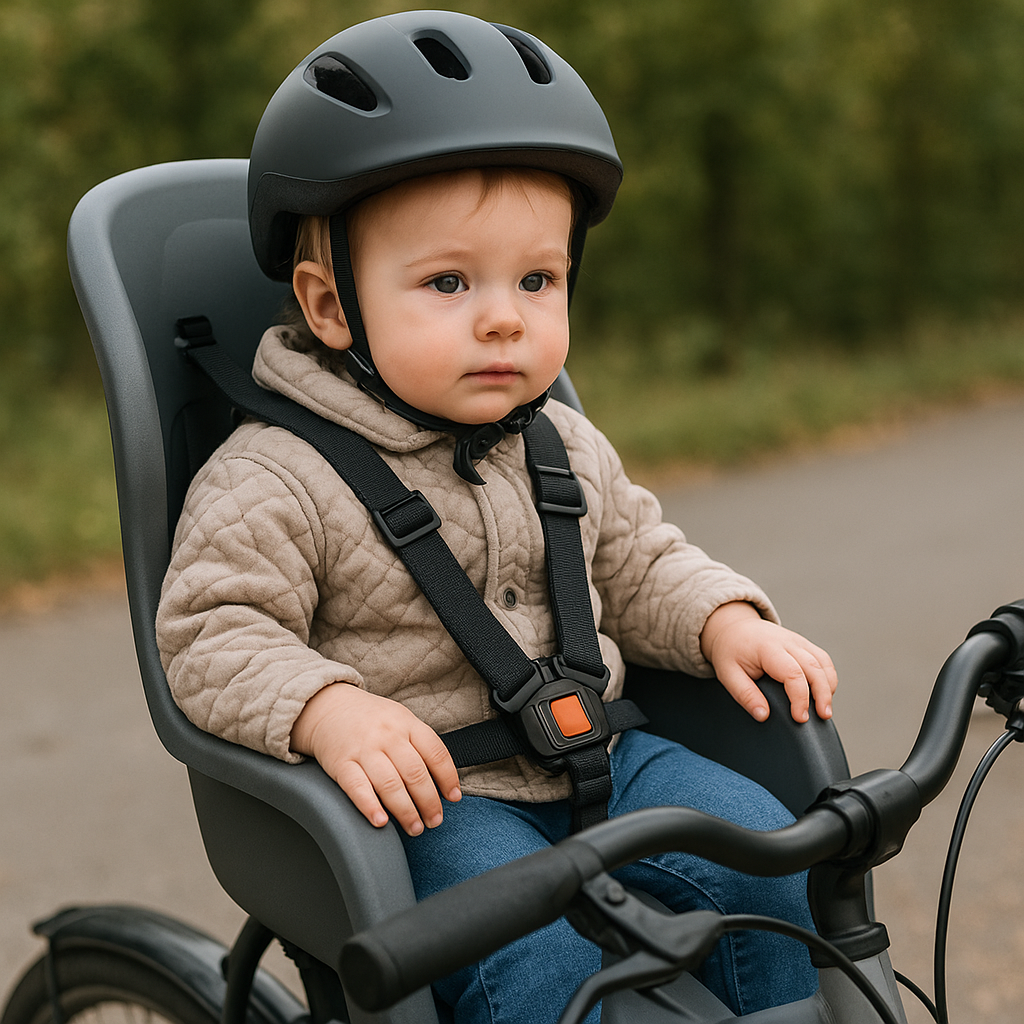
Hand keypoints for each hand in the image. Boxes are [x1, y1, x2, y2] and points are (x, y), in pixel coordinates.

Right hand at [290, 683, 461, 835]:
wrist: (327, 706)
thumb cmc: (370, 718)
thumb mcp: (400, 719)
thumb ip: (419, 743)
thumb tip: (442, 780)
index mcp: (406, 723)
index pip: (435, 752)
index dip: (448, 778)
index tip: (453, 798)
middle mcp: (387, 735)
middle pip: (415, 773)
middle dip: (429, 802)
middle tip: (434, 821)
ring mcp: (363, 749)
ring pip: (390, 784)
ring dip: (406, 811)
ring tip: (415, 828)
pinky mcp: (341, 763)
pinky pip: (357, 787)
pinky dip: (370, 806)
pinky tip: (380, 821)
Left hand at [699, 602, 836, 723]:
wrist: (734, 627)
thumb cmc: (731, 650)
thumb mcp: (728, 674)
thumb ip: (745, 695)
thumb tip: (763, 716)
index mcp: (768, 648)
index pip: (793, 673)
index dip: (800, 698)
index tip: (799, 717)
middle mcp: (787, 641)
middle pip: (815, 668)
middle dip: (822, 694)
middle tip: (822, 717)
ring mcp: (798, 641)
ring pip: (823, 663)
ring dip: (828, 686)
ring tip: (825, 710)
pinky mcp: (803, 644)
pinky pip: (823, 660)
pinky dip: (827, 677)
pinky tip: (823, 694)